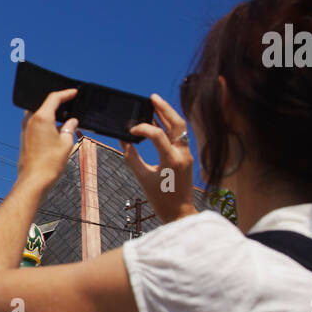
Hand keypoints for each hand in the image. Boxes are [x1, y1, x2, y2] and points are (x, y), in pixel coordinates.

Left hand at [17, 88, 78, 191]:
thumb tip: (72, 121)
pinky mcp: (24, 137)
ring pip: (38, 113)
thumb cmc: (50, 163)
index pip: (53, 98)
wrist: (34, 181)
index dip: (66, 93)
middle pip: (43, 103)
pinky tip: (55, 127)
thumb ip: (70, 127)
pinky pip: (35, 122)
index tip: (74, 92)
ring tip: (64, 115)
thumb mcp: (66, 143)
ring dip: (50, 112)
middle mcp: (30, 120)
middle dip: (57, 102)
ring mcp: (25, 129)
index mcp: (41, 117)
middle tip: (69, 102)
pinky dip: (45, 121)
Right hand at [121, 93, 196, 223]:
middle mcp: (183, 154)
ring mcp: (187, 155)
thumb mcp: (143, 178)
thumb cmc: (161, 199)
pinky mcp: (187, 157)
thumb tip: (124, 140)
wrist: (180, 213)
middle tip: (152, 98)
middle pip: (177, 123)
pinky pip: (180, 136)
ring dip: (168, 115)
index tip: (130, 131)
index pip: (158, 134)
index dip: (143, 128)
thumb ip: (132, 157)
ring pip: (180, 128)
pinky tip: (159, 123)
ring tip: (155, 105)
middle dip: (164, 109)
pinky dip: (170, 127)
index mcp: (172, 160)